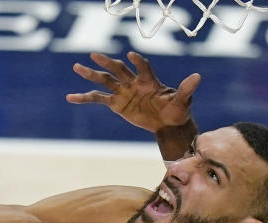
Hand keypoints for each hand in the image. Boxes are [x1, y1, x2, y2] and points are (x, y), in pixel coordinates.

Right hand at [66, 51, 200, 132]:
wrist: (169, 123)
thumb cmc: (177, 110)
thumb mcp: (183, 101)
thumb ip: (186, 89)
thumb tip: (197, 76)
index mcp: (149, 79)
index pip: (142, 67)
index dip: (138, 62)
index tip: (131, 56)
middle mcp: (134, 82)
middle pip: (118, 69)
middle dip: (107, 63)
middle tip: (94, 54)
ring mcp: (123, 91)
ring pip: (105, 80)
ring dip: (91, 74)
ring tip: (77, 67)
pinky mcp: (116, 103)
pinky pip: (98, 99)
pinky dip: (84, 98)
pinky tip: (70, 98)